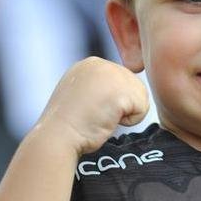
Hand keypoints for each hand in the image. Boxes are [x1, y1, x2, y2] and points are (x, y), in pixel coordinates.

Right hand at [35, 57, 149, 155]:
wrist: (57, 136)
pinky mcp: (121, 90)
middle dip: (120, 106)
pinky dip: (130, 121)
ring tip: (101, 117)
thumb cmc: (67, 125)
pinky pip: (142, 108)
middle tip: (95, 115)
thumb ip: (100, 88)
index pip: (121, 81)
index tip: (90, 110)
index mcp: (89, 64)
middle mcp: (101, 63)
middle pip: (134, 86)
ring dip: (125, 113)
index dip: (111, 102)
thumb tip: (121, 95)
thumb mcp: (81, 95)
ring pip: (140, 96)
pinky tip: (107, 121)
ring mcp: (111, 74)